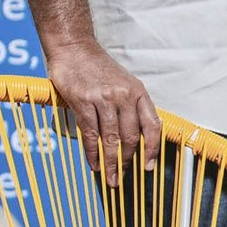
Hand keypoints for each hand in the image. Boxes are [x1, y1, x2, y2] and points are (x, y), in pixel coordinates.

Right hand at [43, 36, 158, 183]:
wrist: (74, 48)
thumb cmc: (98, 67)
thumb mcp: (124, 82)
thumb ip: (130, 106)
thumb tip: (135, 137)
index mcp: (137, 91)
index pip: (152, 125)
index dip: (152, 149)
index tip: (148, 166)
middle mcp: (123, 95)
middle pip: (130, 136)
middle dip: (128, 161)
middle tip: (123, 176)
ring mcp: (103, 98)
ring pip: (110, 139)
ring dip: (110, 162)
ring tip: (109, 177)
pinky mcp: (83, 102)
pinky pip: (90, 133)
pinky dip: (92, 152)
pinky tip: (94, 163)